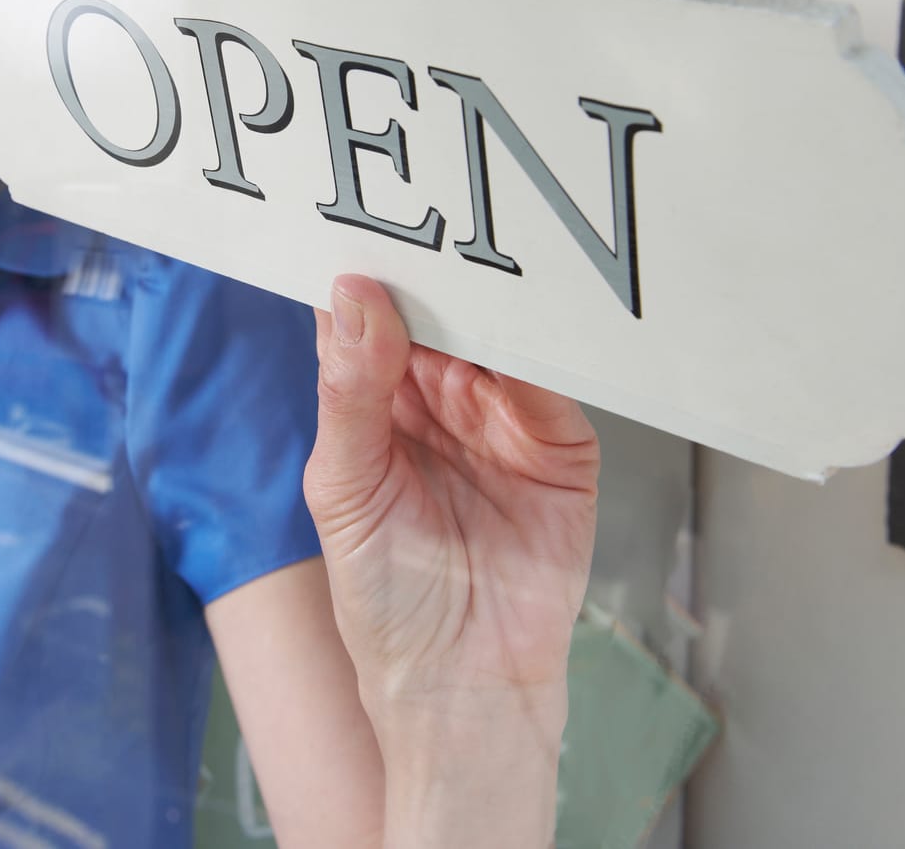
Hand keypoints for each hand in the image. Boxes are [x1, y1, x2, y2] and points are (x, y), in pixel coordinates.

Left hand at [304, 274, 597, 838]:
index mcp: (376, 406)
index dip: (362, 273)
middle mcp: (439, 401)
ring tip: (472, 265)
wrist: (462, 686)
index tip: (353, 219)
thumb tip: (352, 297)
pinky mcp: (560, 447)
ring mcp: (502, 420)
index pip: (368, 320)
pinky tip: (523, 326)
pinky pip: (552, 383)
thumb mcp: (344, 489)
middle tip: (423, 222)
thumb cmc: (387, 600)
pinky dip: (541, 352)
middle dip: (430, 274)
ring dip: (486, 305)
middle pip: (437, 314)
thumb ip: (350, 393)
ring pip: (496, 337)